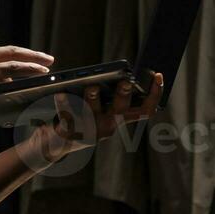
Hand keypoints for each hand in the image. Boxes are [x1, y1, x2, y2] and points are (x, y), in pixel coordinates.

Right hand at [0, 40, 53, 122]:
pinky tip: (40, 72)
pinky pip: (14, 67)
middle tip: (45, 57)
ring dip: (33, 60)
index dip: (8, 57)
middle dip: (28, 54)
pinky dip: (29, 68)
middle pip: (8, 50)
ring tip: (47, 63)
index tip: (19, 59)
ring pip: (15, 56)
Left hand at [32, 72, 162, 162]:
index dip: (155, 94)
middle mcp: (110, 126)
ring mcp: (91, 132)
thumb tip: (122, 71)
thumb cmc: (83, 116)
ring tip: (91, 86)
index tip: (158, 75)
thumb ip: (112, 93)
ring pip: (95, 113)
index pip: (146, 109)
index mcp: (120, 118)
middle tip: (125, 82)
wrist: (56, 143)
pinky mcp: (71, 133)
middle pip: (122, 110)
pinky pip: (68, 116)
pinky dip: (65, 103)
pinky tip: (61, 92)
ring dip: (93, 99)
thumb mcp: (102, 107)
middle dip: (124, 95)